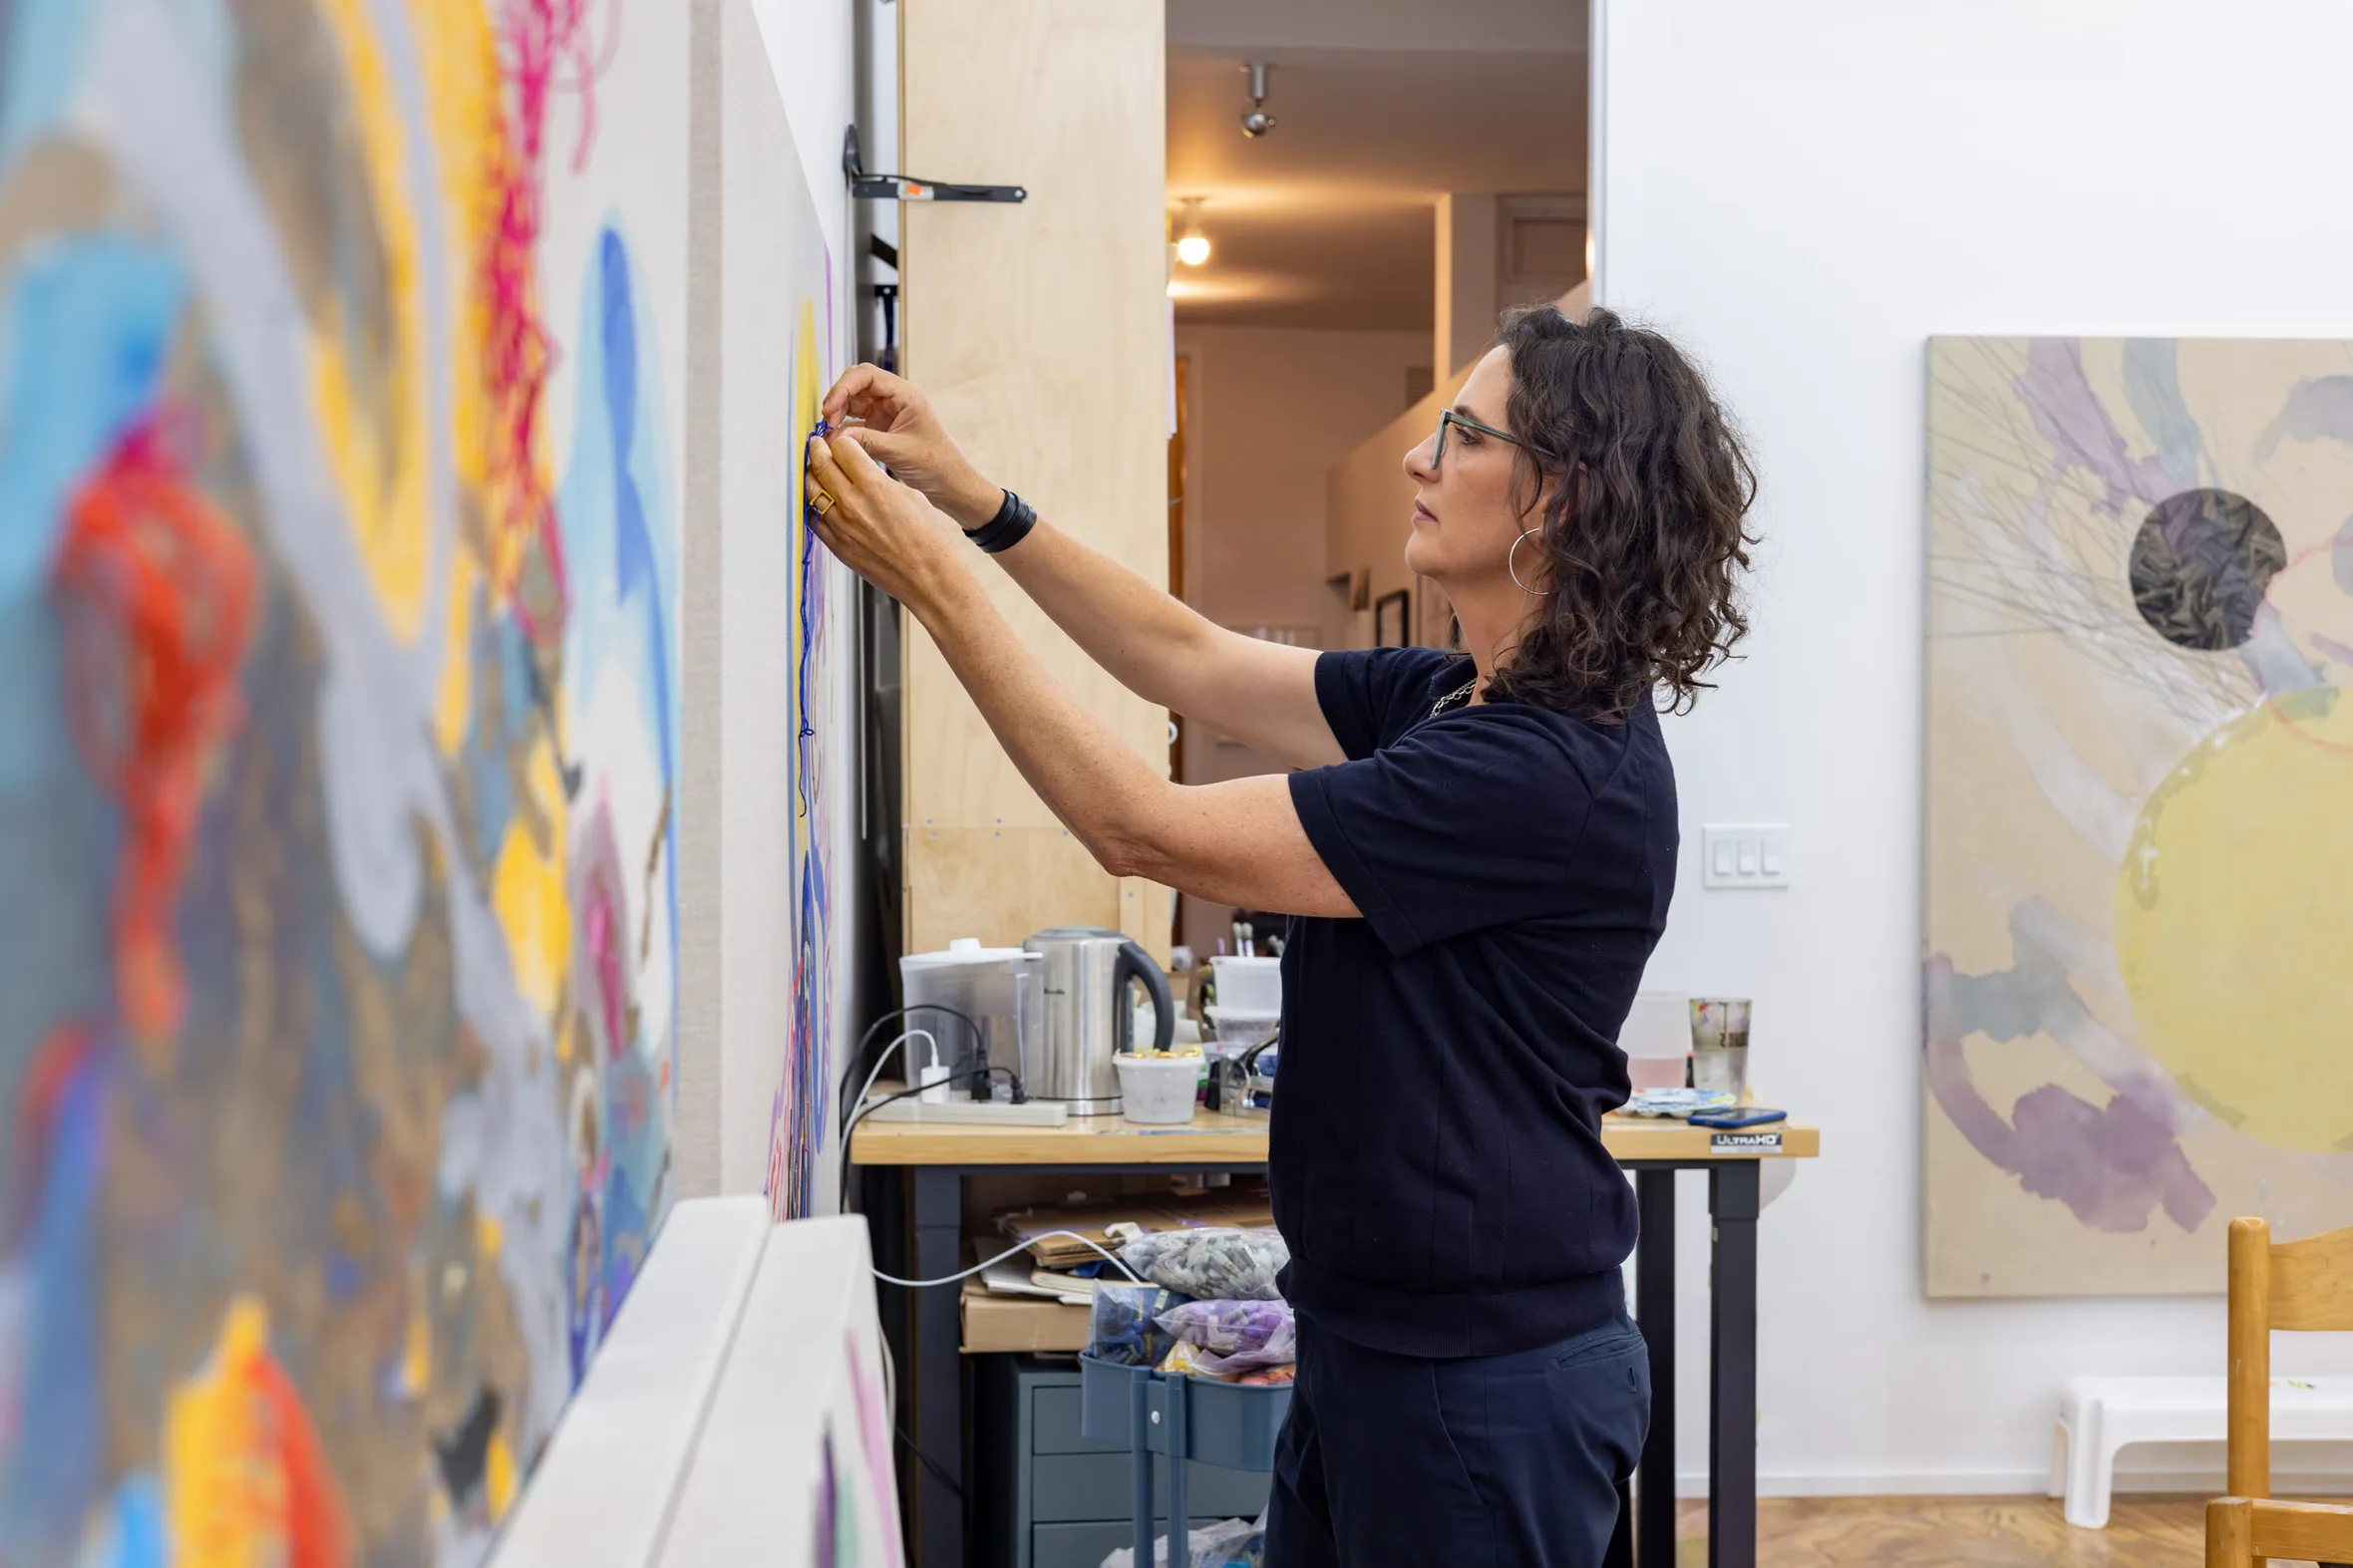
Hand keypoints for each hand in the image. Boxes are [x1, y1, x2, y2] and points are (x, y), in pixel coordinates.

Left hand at [804, 427, 967, 614]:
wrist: (927, 578)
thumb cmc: (928, 539)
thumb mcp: (911, 496)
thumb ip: (880, 480)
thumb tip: (863, 473)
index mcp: (874, 485)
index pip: (843, 448)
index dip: (842, 441)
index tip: (839, 441)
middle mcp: (852, 504)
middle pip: (822, 465)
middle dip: (818, 450)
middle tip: (816, 445)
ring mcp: (841, 527)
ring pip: (812, 491)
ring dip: (812, 476)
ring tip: (815, 470)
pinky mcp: (837, 546)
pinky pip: (814, 519)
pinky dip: (814, 506)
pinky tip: (819, 501)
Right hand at [820, 364, 1001, 527]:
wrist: (951, 484)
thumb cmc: (935, 464)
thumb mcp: (898, 452)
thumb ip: (865, 441)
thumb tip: (833, 437)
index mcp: (906, 394)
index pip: (867, 375)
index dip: (843, 388)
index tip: (829, 409)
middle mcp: (896, 398)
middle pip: (857, 382)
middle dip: (838, 398)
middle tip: (827, 421)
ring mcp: (887, 411)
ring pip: (854, 400)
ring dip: (839, 413)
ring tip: (829, 433)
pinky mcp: (882, 426)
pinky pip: (857, 419)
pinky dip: (844, 428)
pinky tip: (836, 441)